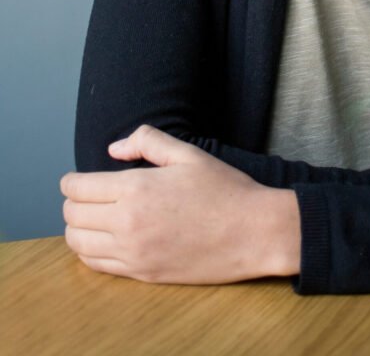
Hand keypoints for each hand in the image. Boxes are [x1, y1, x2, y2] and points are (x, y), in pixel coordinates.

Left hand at [60, 125, 300, 283]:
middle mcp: (127, 223)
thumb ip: (147, 141)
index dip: (71, 181)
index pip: (78, 188)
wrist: (252, 232)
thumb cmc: (223, 189)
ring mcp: (133, 253)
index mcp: (135, 189)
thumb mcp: (188, 153)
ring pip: (78, 244)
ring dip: (78, 228)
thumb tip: (115, 149)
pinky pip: (97, 266)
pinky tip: (105, 240)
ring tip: (92, 218)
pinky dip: (91, 252)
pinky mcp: (142, 274)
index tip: (76, 178)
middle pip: (72, 216)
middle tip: (86, 195)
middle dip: (73, 202)